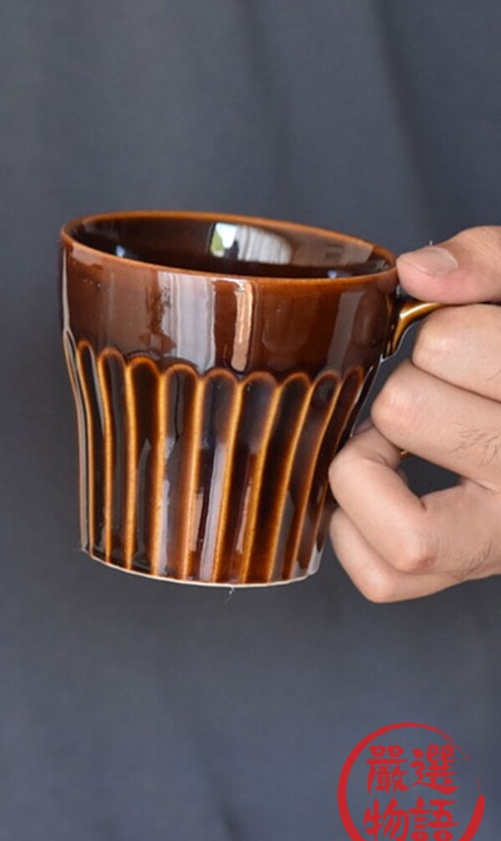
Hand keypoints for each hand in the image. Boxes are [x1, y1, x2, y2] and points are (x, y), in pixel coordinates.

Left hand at [329, 227, 500, 600]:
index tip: (461, 339)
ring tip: (405, 439)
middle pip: (403, 411)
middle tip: (439, 389)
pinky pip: (383, 577)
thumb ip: (488, 263)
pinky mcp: (464, 573)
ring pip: (405, 529)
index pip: (448, 346)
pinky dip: (353, 531)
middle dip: (405, 385)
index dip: (437, 330)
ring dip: (372, 462)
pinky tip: (379, 483)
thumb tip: (417, 274)